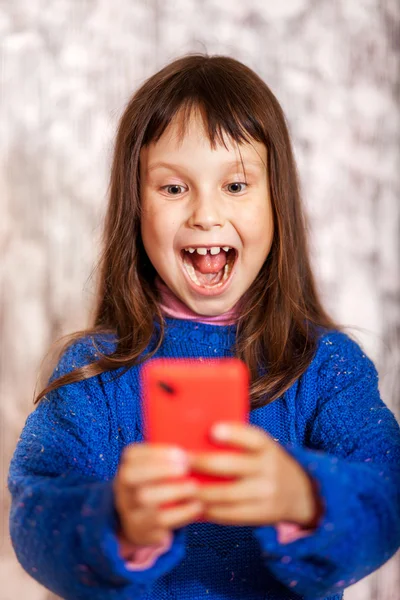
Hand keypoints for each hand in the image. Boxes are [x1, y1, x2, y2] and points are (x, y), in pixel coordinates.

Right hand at [113, 443, 201, 545]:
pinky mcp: (142, 531)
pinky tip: (197, 506)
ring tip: (194, 486)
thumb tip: (200, 440)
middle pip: (132, 476)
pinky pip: (159, 523)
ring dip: (173, 491)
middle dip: (159, 469)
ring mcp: (129, 510)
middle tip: (185, 468)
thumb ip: (169, 458)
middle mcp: (123, 488)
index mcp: (127, 467)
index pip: (132, 454)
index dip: (155, 452)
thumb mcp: (156, 470)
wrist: (141, 523)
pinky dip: (180, 513)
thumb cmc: (158, 487)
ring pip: (145, 499)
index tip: (180, 451)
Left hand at [189, 423, 321, 526]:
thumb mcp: (261, 447)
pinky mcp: (262, 514)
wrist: (300, 493)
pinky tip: (194, 505)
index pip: (252, 437)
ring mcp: (266, 493)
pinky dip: (210, 511)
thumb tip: (200, 432)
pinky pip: (231, 514)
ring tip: (180, 486)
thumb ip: (239, 441)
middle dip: (203, 462)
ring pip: (227, 494)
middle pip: (233, 466)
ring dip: (201, 491)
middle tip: (180, 460)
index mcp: (267, 447)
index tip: (212, 430)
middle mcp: (269, 468)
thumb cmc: (266, 462)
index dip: (233, 433)